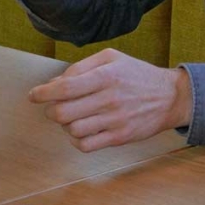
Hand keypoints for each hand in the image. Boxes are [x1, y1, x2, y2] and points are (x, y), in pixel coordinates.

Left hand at [30, 49, 191, 152]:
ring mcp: (115, 120)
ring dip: (66, 125)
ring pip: (72, 130)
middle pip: (63, 113)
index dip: (43, 93)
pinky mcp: (120, 137)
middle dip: (51, 111)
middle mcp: (109, 98)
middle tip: (54, 107)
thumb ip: (81, 67)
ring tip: (73, 117)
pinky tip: (82, 130)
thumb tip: (54, 83)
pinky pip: (86, 146)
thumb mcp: (112, 58)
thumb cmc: (137, 75)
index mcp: (106, 75)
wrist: (170, 97)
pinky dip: (77, 140)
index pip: (65, 87)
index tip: (34, 95)